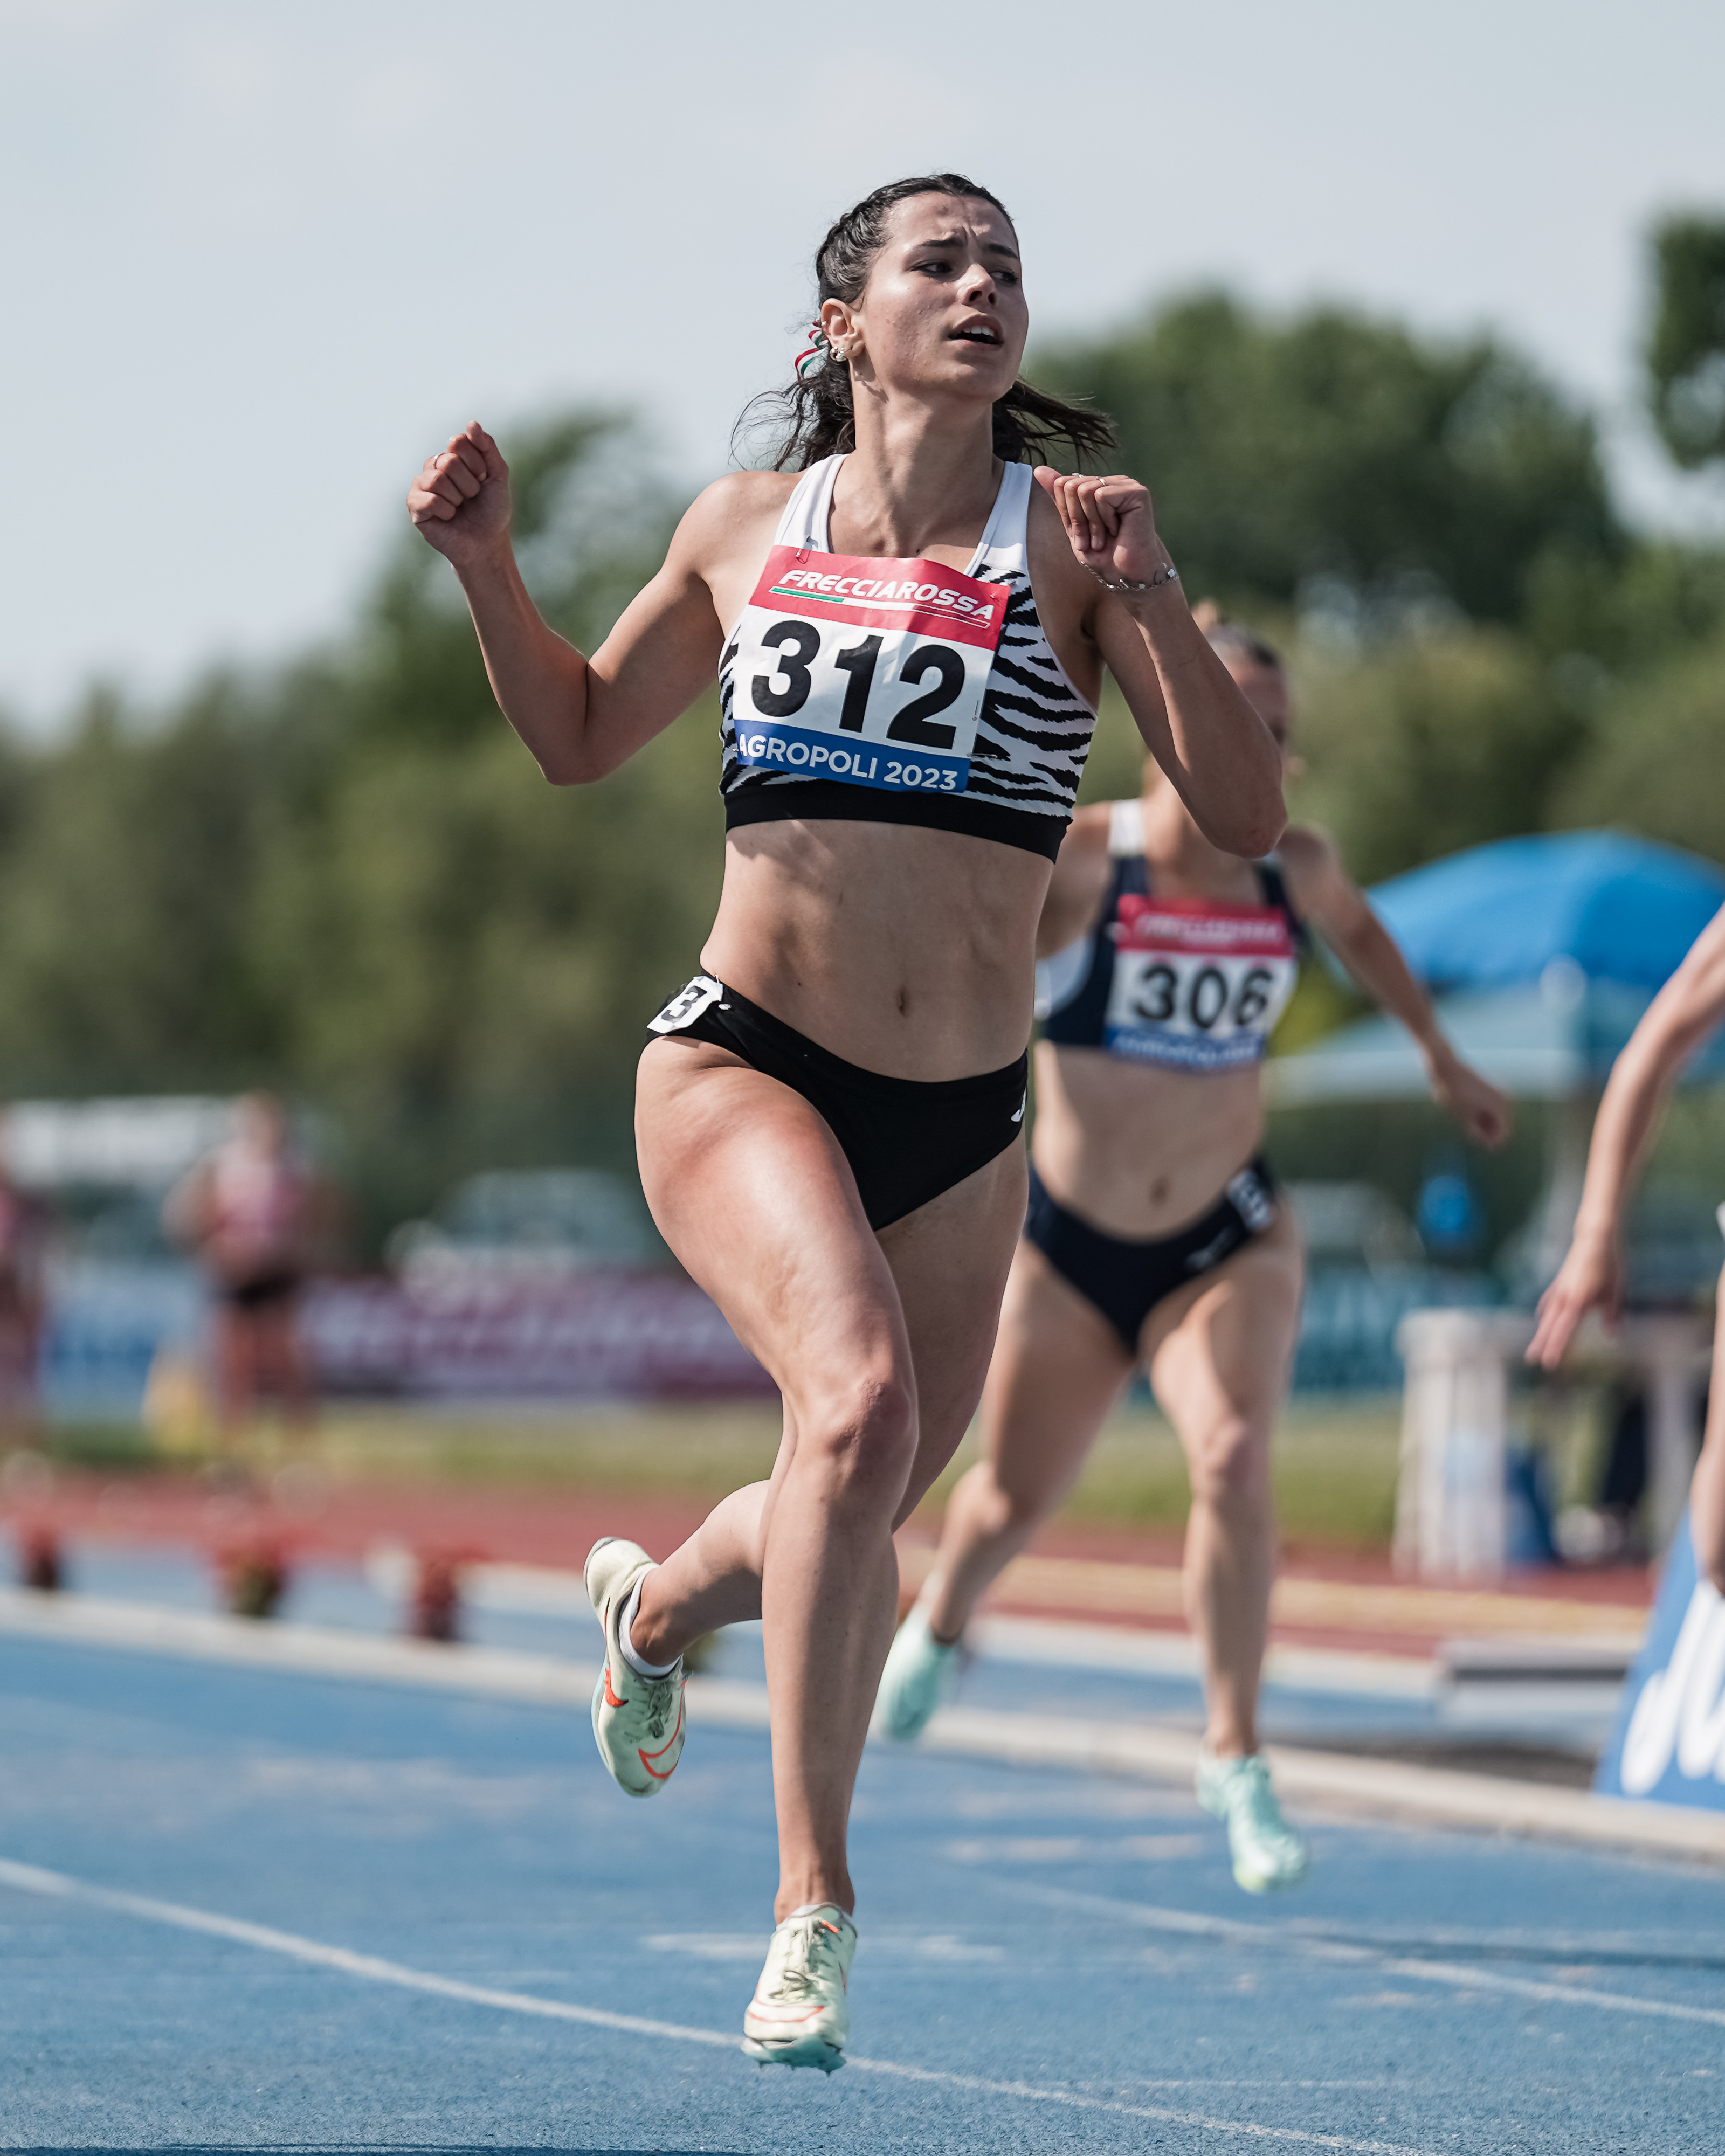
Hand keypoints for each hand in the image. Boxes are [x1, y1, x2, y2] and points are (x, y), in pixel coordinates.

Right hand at [407, 422, 511, 565]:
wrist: (486, 543)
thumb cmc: (492, 510)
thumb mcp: (497, 475)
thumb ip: (487, 447)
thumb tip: (471, 423)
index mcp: (451, 456)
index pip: (458, 442)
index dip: (477, 464)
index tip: (483, 480)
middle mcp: (433, 467)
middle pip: (448, 461)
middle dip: (468, 484)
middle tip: (471, 498)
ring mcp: (421, 485)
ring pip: (438, 479)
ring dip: (458, 498)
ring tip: (460, 508)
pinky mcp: (414, 506)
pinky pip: (429, 499)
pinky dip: (446, 511)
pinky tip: (448, 518)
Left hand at [1034, 467, 1166, 589]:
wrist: (1126, 576)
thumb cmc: (1103, 555)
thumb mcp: (1073, 526)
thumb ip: (1059, 498)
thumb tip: (1039, 469)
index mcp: (1098, 487)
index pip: (1063, 484)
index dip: (1068, 514)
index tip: (1084, 535)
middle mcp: (1112, 481)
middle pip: (1071, 485)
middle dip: (1077, 519)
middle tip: (1094, 539)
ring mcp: (1125, 484)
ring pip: (1084, 490)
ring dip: (1091, 523)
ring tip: (1105, 537)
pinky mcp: (1137, 491)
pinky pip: (1101, 496)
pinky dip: (1104, 520)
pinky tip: (1119, 531)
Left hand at [1427, 1050, 1511, 1147]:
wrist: (1446, 1066)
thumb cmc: (1452, 1092)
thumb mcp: (1463, 1117)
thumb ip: (1477, 1132)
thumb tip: (1489, 1144)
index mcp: (1499, 1107)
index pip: (1503, 1134)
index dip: (1491, 1143)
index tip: (1474, 1142)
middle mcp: (1504, 1099)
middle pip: (1501, 1125)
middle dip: (1487, 1132)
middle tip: (1466, 1128)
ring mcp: (1498, 1092)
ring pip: (1495, 1116)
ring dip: (1483, 1123)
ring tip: (1464, 1116)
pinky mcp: (1490, 1087)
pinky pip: (1490, 1107)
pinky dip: (1481, 1113)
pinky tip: (1465, 1109)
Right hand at [1527, 1227, 1623, 1368]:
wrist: (1596, 1238)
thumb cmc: (1610, 1264)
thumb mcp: (1617, 1291)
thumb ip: (1613, 1314)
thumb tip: (1613, 1335)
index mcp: (1577, 1301)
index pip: (1564, 1331)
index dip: (1557, 1348)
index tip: (1550, 1363)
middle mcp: (1564, 1297)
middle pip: (1550, 1326)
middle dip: (1542, 1344)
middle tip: (1532, 1361)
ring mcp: (1560, 1289)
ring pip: (1548, 1315)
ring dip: (1542, 1331)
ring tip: (1534, 1345)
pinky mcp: (1561, 1282)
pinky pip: (1550, 1300)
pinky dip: (1545, 1311)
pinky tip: (1541, 1317)